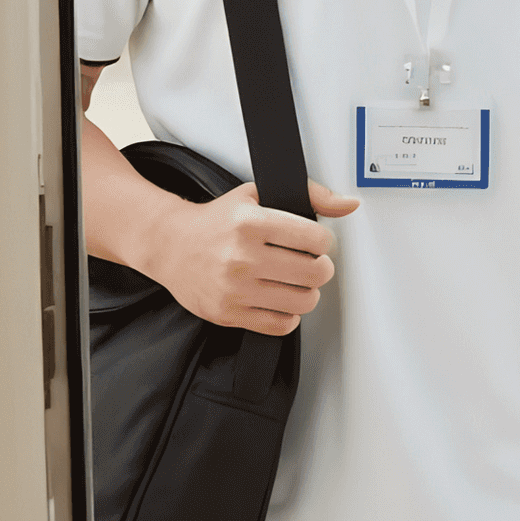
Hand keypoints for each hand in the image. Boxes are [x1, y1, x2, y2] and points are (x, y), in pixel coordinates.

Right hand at [139, 179, 355, 332]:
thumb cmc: (216, 221)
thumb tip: (349, 204)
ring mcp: (235, 289)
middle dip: (322, 268)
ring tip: (298, 283)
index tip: (316, 243)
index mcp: (251, 223)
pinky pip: (280, 325)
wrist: (171, 245)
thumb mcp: (257, 194)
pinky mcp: (228, 314)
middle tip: (312, 263)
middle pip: (315, 272)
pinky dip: (289, 315)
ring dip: (308, 293)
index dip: (324, 241)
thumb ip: (309, 195)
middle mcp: (242, 257)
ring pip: (302, 301)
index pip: (316, 238)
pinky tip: (280, 300)